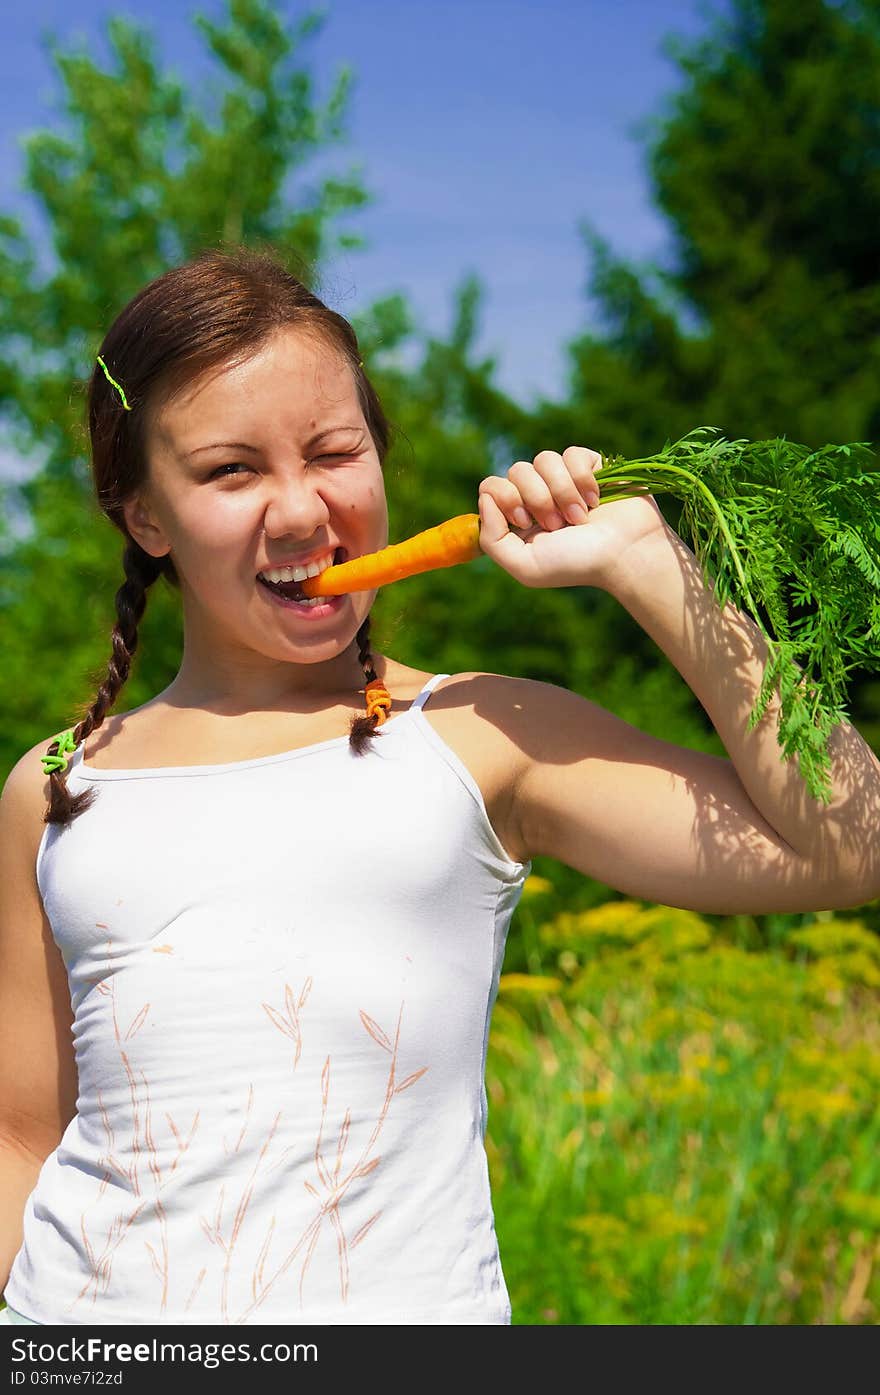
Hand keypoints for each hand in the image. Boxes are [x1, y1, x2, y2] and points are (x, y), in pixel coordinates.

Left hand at [477, 445, 668, 590]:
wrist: (626, 554)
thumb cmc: (577, 564)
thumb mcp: (525, 565)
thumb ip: (491, 538)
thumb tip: (486, 497)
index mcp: (520, 517)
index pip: (491, 486)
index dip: (505, 498)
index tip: (527, 522)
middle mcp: (539, 495)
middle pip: (516, 470)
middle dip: (538, 498)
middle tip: (558, 524)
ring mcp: (565, 478)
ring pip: (544, 458)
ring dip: (562, 491)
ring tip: (580, 516)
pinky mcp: (590, 465)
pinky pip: (571, 454)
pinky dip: (583, 479)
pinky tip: (596, 500)